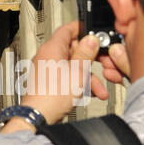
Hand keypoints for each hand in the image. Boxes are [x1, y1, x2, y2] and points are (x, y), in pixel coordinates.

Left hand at [4, 20, 130, 128]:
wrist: (40, 115)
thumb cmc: (52, 95)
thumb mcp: (77, 72)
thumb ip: (85, 54)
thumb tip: (90, 40)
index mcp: (52, 48)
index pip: (67, 29)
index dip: (82, 29)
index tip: (93, 32)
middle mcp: (48, 56)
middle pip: (74, 49)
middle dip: (91, 59)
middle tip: (103, 63)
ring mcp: (48, 69)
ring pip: (73, 66)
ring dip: (89, 76)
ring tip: (100, 88)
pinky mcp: (49, 81)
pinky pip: (68, 76)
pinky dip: (80, 83)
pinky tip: (91, 93)